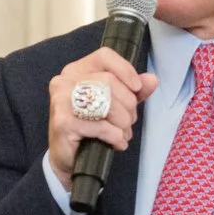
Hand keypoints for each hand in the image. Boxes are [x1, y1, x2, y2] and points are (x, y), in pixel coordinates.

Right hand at [47, 47, 159, 180]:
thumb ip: (132, 91)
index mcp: (76, 71)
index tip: (137, 88)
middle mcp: (64, 81)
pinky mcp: (63, 122)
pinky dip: (115, 136)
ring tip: (122, 133)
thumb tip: (152, 80)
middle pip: (109, 81)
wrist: (68, 157)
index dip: (125, 70)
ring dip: (123, 122)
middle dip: (128, 105)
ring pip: (107, 103)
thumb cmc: (91, 127)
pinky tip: (117, 143)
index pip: (104, 56)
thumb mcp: (115, 105)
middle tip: (129, 121)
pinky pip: (102, 126)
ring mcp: (61, 101)